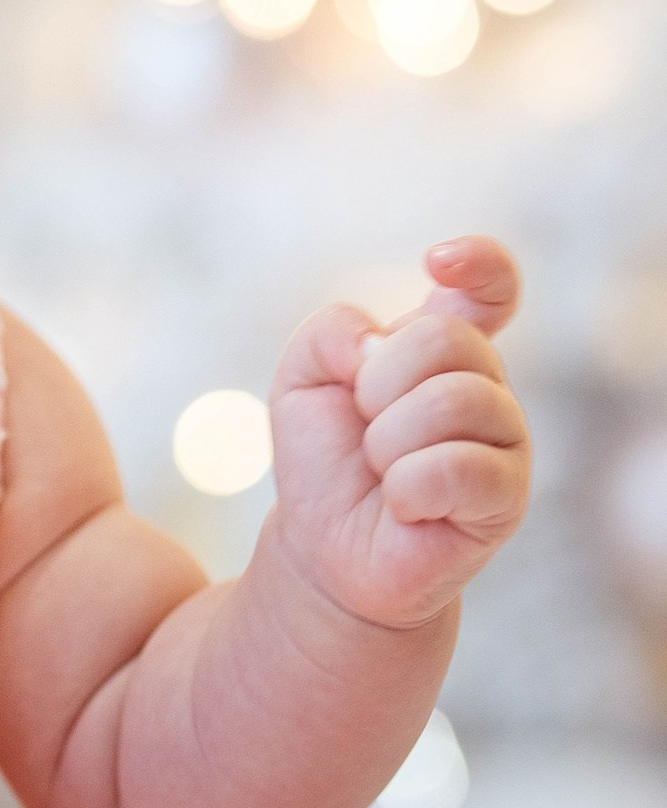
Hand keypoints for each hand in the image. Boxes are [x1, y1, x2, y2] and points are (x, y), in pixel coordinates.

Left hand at [268, 238, 530, 629]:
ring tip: (380, 468)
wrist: (324, 545)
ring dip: (388, 438)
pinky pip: (458, 468)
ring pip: (455, 399)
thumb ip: (330, 332)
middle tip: (364, 424)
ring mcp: (505, 440)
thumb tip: (380, 342)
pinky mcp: (507, 497)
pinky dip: (406, 486)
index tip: (437, 262)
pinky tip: (402, 504)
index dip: (479, 264)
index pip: (488, 289)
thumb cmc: (322, 458)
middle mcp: (484, 385)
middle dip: (379, 380)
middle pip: (448, 338)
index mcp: (442, 349)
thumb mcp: (300, 378)